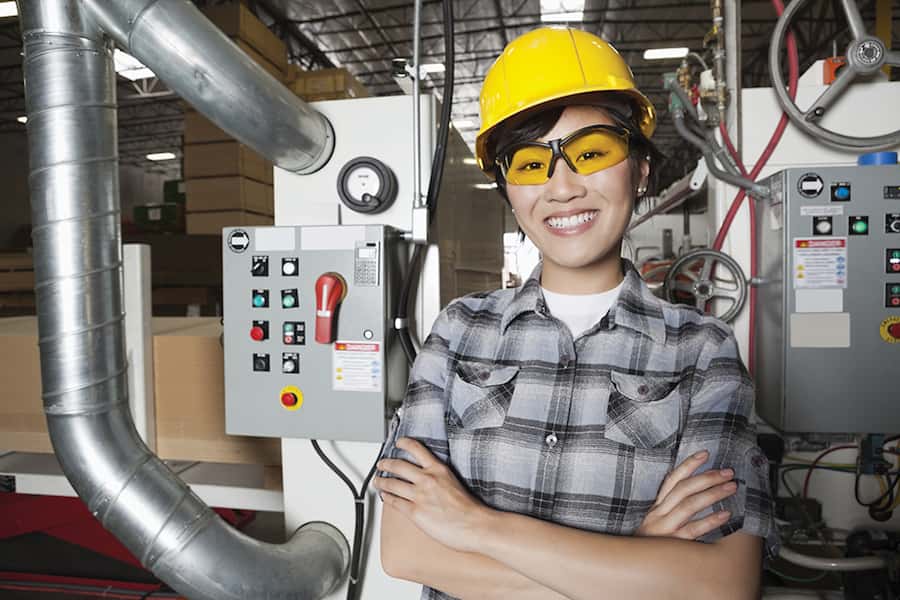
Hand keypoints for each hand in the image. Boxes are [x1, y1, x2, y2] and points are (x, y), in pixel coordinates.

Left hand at [374, 437, 490, 553]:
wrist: (474, 525)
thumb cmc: (470, 509)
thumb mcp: (455, 482)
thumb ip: (440, 478)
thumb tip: (430, 480)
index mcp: (439, 469)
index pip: (417, 449)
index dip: (405, 443)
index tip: (399, 442)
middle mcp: (427, 479)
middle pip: (398, 466)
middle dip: (386, 464)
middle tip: (381, 464)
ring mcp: (419, 495)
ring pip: (392, 484)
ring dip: (381, 481)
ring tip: (378, 481)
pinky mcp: (415, 512)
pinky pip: (394, 502)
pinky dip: (387, 498)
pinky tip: (385, 496)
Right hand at [635, 450, 736, 539]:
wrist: (633, 568)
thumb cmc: (653, 544)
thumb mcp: (658, 522)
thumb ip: (672, 507)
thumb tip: (696, 490)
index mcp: (657, 507)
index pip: (672, 479)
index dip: (688, 465)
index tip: (705, 454)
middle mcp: (659, 514)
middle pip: (684, 489)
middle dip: (707, 477)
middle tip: (728, 472)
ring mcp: (665, 528)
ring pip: (689, 505)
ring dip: (712, 493)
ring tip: (731, 487)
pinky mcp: (673, 545)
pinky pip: (693, 530)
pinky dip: (710, 521)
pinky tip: (725, 515)